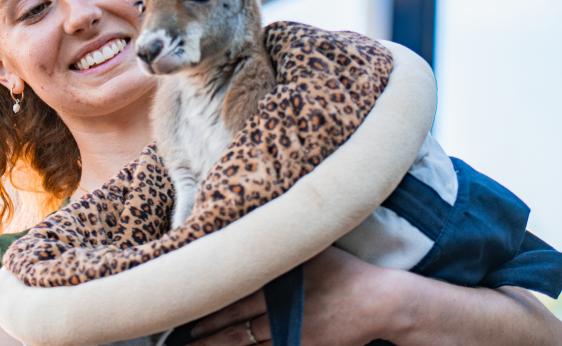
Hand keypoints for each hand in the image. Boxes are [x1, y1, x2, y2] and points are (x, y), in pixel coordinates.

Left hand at [187, 246, 397, 345]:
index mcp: (280, 285)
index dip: (210, 306)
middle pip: (235, 326)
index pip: (235, 298)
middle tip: (182, 336)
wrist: (379, 301)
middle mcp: (282, 312)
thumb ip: (285, 243)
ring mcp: (293, 334)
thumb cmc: (347, 270)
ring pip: (247, 345)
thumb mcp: (314, 249)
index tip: (189, 308)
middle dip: (207, 332)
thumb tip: (258, 226)